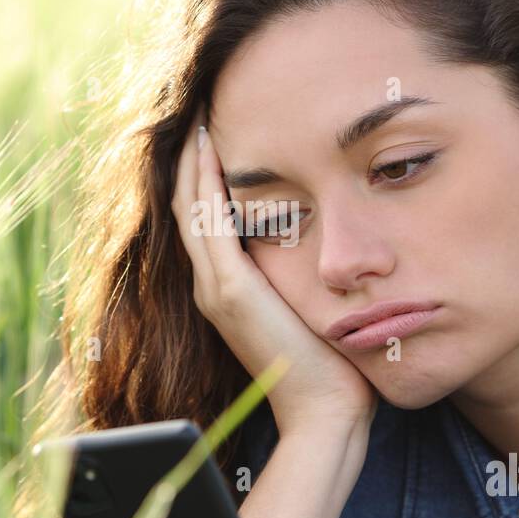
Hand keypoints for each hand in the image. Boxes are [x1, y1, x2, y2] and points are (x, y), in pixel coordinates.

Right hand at [169, 103, 378, 438]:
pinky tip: (212, 147)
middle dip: (194, 156)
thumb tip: (321, 235)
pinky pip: (207, 222)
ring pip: (191, 207)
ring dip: (195, 159)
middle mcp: (211, 284)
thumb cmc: (330, 363)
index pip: (205, 217)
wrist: (325, 410)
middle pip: (189, 205)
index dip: (205, 172)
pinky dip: (206, 182)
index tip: (216, 129)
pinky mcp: (229, 290)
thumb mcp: (309, 302)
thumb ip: (300, 270)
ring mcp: (215, 287)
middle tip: (199, 107)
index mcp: (226, 288)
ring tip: (199, 116)